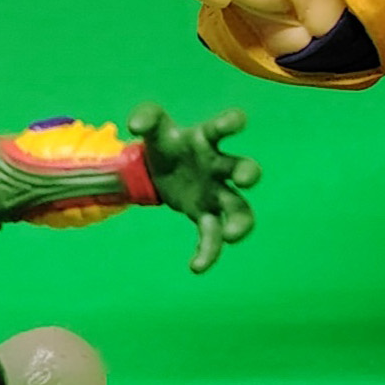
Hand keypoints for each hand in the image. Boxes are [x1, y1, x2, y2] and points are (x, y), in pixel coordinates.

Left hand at [131, 104, 260, 273]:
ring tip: (231, 236)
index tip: (236, 123)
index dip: (232, 123)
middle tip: (246, 180)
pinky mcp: (205, 215)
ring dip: (241, 223)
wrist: (155, 170)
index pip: (223, 128)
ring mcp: (215, 193)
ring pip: (239, 209)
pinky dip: (209, 252)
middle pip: (242, 168)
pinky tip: (196, 266)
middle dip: (248, 173)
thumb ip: (146, 117)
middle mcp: (218, 166)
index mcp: (207, 138)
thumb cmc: (164, 144)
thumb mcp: (153, 126)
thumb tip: (135, 126)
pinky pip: (213, 235)